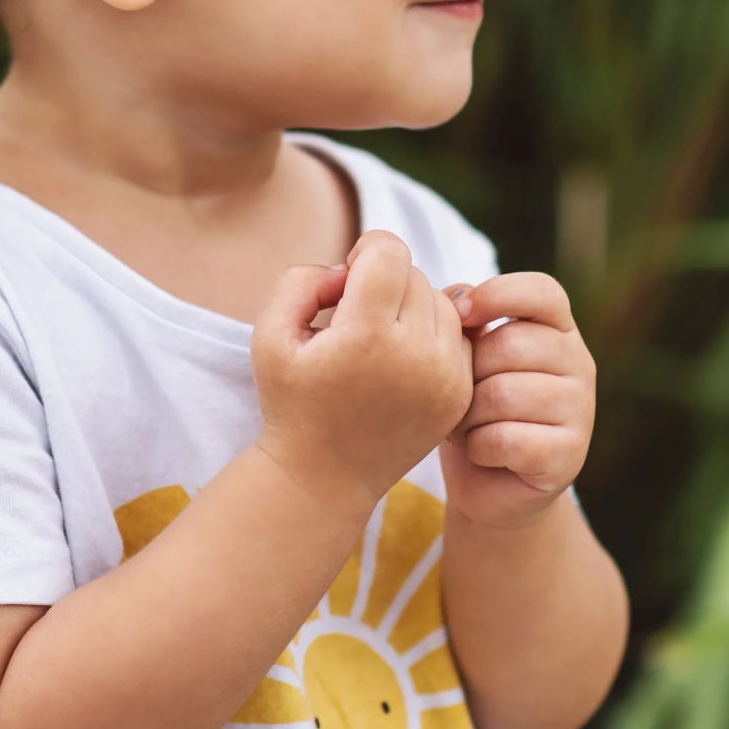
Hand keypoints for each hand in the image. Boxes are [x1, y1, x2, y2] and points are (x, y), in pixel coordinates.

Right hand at [251, 232, 472, 518]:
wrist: (323, 477)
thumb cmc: (291, 400)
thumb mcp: (269, 334)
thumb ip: (302, 280)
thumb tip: (349, 269)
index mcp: (367, 337)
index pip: (390, 251)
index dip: (364, 251)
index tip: (345, 280)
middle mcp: (416, 356)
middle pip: (414, 273)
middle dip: (383, 281)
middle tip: (352, 317)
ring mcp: (445, 378)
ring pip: (440, 299)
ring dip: (410, 305)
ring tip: (376, 338)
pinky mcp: (459, 394)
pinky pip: (457, 334)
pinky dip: (431, 334)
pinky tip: (399, 357)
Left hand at [436, 273, 595, 530]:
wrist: (488, 481)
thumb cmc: (472, 404)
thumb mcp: (466, 353)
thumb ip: (466, 318)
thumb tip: (456, 297)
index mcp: (557, 329)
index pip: (542, 291)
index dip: (498, 294)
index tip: (461, 313)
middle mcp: (579, 364)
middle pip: (509, 344)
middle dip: (467, 371)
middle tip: (459, 395)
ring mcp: (581, 411)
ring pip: (502, 394)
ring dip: (468, 414)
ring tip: (467, 425)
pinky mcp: (570, 456)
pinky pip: (505, 439)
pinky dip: (478, 447)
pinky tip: (482, 452)